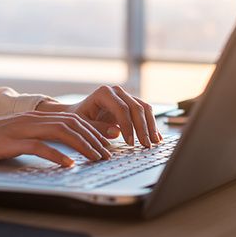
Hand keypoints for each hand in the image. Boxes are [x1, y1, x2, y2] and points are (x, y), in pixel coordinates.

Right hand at [0, 112, 111, 166]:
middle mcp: (33, 118)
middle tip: (109, 153)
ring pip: (62, 132)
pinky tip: (69, 164)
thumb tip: (61, 149)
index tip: (110, 140)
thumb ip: (39, 137)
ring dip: (83, 145)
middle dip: (95, 138)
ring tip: (97, 158)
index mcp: (36, 116)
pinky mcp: (11, 141)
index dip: (94, 129)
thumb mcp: (18, 135)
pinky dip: (57, 155)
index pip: (73, 118)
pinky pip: (39, 146)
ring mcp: (22, 128)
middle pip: (73, 123)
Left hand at [37, 85, 161, 146]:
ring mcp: (126, 96)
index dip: (128, 126)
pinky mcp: (132, 103)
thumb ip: (97, 128)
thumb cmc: (78, 118)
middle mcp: (117, 91)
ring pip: (144, 108)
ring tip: (154, 142)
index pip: (121, 109)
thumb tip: (117, 132)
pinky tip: (157, 137)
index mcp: (104, 93)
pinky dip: (152, 124)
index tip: (130, 143)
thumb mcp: (83, 124)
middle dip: (142, 128)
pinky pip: (145, 112)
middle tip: (146, 145)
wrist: (79, 113)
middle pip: (136, 108)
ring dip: (151, 126)